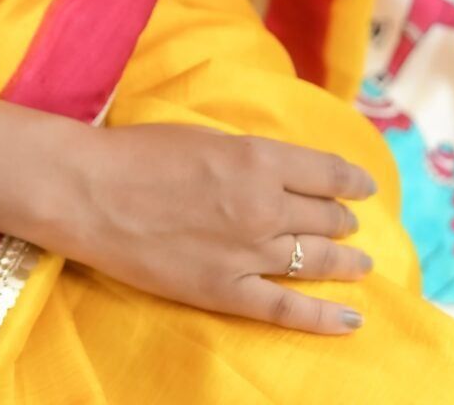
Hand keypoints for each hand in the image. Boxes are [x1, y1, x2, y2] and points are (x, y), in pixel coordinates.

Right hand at [42, 121, 377, 335]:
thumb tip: (282, 173)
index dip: (352, 180)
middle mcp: (264, 206)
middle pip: (325, 217)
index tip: (363, 187)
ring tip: (359, 264)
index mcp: (258, 160)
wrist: (91, 191)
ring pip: (315, 260)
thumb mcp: (206, 136)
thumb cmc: (140, 153)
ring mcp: (248, 253)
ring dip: (344, 262)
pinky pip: (287, 309)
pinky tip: (352, 318)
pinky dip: (324, 317)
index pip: (326, 172)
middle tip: (348, 225)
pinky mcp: (227, 292)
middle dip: (342, 220)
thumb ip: (250, 157)